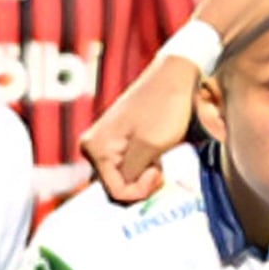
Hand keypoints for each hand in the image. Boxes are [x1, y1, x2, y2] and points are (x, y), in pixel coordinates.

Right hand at [81, 47, 203, 204]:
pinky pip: (127, 166)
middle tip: (161, 166)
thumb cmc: (165, 106)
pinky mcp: (118, 140)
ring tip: (160, 157)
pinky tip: (157, 154)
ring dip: (144, 175)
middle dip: (141, 184)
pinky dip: (144, 167)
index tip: (159, 170)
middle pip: (117, 186)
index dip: (142, 189)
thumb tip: (122, 192)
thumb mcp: (150, 145)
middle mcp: (93, 147)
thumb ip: (132, 173)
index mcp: (96, 148)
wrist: (174, 76)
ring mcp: (105, 143)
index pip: (116, 193)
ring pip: (124, 178)